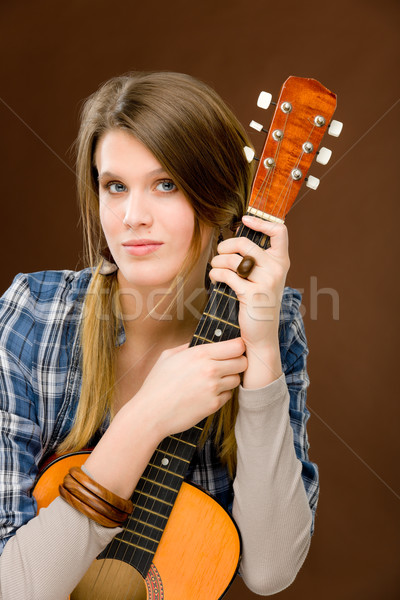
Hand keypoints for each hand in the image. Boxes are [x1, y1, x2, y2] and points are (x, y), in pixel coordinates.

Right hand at [132, 337, 246, 440]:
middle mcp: (210, 369)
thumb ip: (187, 347)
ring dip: (229, 379)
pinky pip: (228, 396)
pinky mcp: (214, 405)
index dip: (238, 347)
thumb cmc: (156, 384)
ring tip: (214, 381)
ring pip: (237, 380)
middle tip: (228, 366)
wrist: (151, 412)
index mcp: (200, 354)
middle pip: (243, 363)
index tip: (234, 350)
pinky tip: (207, 394)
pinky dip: (221, 395)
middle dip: (238, 363)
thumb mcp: (167, 356)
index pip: (237, 346)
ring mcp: (213, 388)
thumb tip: (198, 343)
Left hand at [209, 215, 289, 386]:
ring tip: (216, 268)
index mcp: (281, 262)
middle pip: (245, 243)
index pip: (280, 231)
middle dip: (226, 246)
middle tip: (220, 253)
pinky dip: (216, 274)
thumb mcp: (265, 279)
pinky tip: (215, 277)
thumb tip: (235, 237)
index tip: (245, 220)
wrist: (261, 335)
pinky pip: (227, 275)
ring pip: (233, 258)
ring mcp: (266, 282)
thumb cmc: (258, 304)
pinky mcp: (251, 294)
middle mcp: (277, 269)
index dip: (261, 222)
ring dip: (218, 261)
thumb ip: (257, 260)